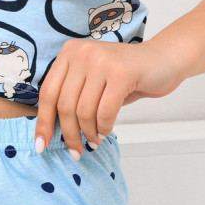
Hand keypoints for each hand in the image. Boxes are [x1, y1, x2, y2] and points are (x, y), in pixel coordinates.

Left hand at [34, 38, 190, 158]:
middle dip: (69, 135)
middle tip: (76, 151)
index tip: (42, 145)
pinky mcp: (121, 72)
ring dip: (89, 133)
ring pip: (84, 111)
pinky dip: (105, 127)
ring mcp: (101, 60)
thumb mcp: (92, 82)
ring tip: (95, 140)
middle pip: (64, 105)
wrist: (163, 61)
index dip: (43, 123)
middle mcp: (82, 53)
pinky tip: (107, 131)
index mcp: (69, 53)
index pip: (48, 93)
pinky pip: (105, 112)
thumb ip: (73, 97)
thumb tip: (52, 131)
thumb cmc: (125, 77)